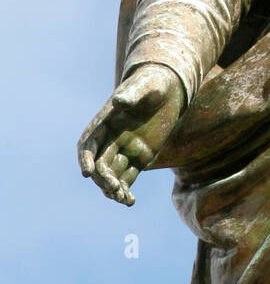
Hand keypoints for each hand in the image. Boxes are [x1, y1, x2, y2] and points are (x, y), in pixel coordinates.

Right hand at [77, 63, 185, 205]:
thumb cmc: (154, 82)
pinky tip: (130, 201)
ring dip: (113, 188)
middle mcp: (111, 138)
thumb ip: (132, 94)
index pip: (88, 144)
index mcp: (105, 122)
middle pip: (99, 164)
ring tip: (123, 199)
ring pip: (112, 174)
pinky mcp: (139, 157)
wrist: (170, 88)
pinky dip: (126, 190)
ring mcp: (124, 149)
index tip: (87, 172)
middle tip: (114, 188)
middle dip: (103, 178)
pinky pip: (128, 177)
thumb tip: (119, 101)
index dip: (86, 158)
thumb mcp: (145, 85)